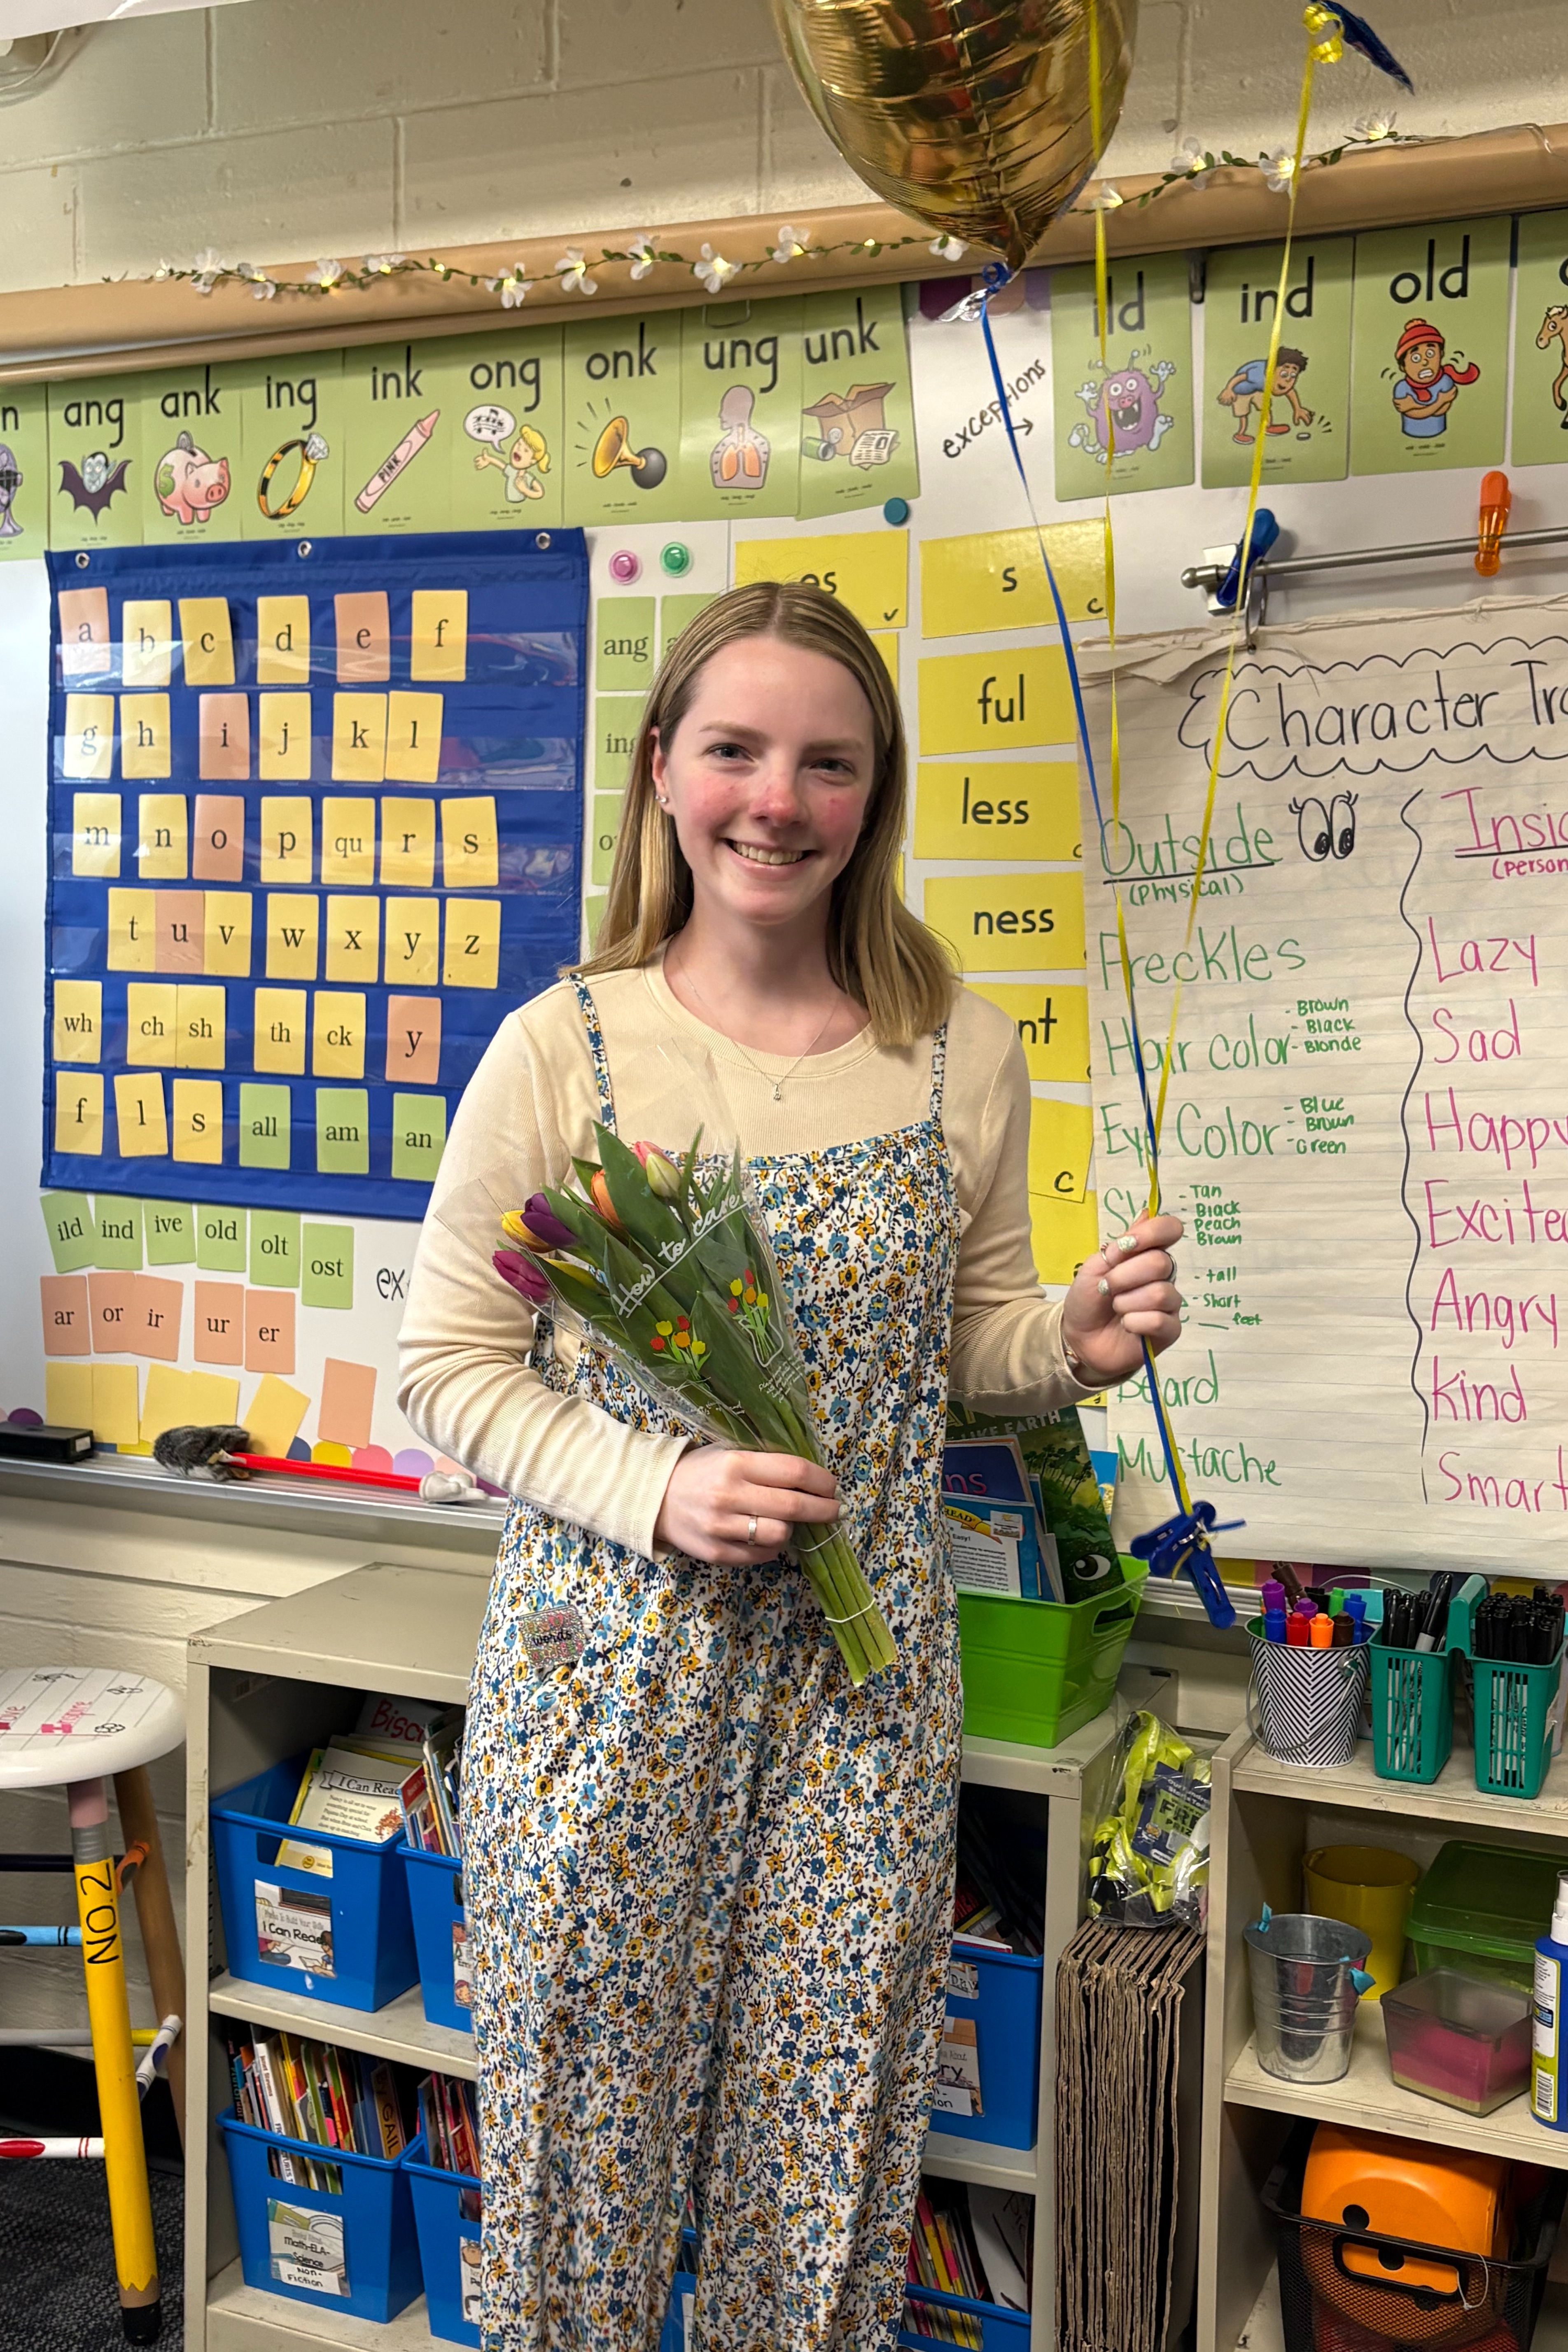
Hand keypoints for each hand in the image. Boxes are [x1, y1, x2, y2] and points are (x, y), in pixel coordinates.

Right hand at [653, 1446, 838, 1565]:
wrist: (655, 1498)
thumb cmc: (701, 1471)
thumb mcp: (729, 1452)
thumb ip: (765, 1461)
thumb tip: (812, 1475)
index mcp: (735, 1464)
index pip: (793, 1471)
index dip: (822, 1480)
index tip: (833, 1486)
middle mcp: (729, 1496)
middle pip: (793, 1505)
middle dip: (823, 1509)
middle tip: (836, 1510)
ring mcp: (722, 1528)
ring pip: (780, 1534)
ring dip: (793, 1529)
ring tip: (791, 1522)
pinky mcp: (717, 1553)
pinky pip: (761, 1555)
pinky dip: (772, 1546)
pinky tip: (768, 1536)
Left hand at [1060, 1215, 1184, 1386]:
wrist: (1078, 1337)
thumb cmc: (1088, 1299)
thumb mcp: (1095, 1266)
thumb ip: (1122, 1244)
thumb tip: (1148, 1212)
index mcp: (1147, 1254)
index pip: (1169, 1229)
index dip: (1153, 1233)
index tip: (1127, 1245)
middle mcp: (1163, 1276)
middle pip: (1160, 1263)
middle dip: (1125, 1276)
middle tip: (1107, 1287)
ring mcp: (1169, 1303)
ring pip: (1160, 1293)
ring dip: (1127, 1302)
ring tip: (1115, 1308)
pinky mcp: (1169, 1330)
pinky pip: (1160, 1320)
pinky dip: (1135, 1322)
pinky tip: (1126, 1326)